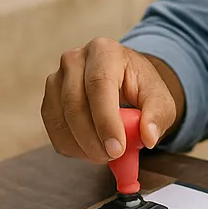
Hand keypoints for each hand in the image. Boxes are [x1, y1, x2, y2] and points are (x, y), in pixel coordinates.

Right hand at [41, 38, 180, 161]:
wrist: (122, 79)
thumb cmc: (139, 87)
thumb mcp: (159, 98)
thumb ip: (157, 115)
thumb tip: (148, 137)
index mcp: (104, 51)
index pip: (99, 84)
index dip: (105, 120)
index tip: (117, 148)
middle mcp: (74, 60)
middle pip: (74, 103)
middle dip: (92, 138)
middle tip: (111, 157)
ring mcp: (56, 78)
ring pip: (60, 119)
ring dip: (81, 146)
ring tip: (105, 154)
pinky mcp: (48, 99)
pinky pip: (53, 129)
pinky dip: (71, 146)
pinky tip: (90, 149)